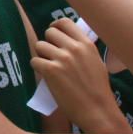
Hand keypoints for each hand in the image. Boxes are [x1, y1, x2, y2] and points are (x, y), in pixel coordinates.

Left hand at [30, 18, 128, 133]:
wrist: (98, 110)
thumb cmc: (98, 90)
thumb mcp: (95, 62)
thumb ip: (82, 49)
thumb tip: (65, 40)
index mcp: (87, 44)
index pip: (65, 22)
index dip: (55, 26)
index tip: (53, 34)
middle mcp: (74, 48)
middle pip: (49, 33)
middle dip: (47, 43)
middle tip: (51, 56)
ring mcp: (62, 59)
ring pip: (39, 46)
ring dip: (41, 55)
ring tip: (49, 67)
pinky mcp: (51, 70)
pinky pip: (34, 61)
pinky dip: (37, 67)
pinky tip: (46, 76)